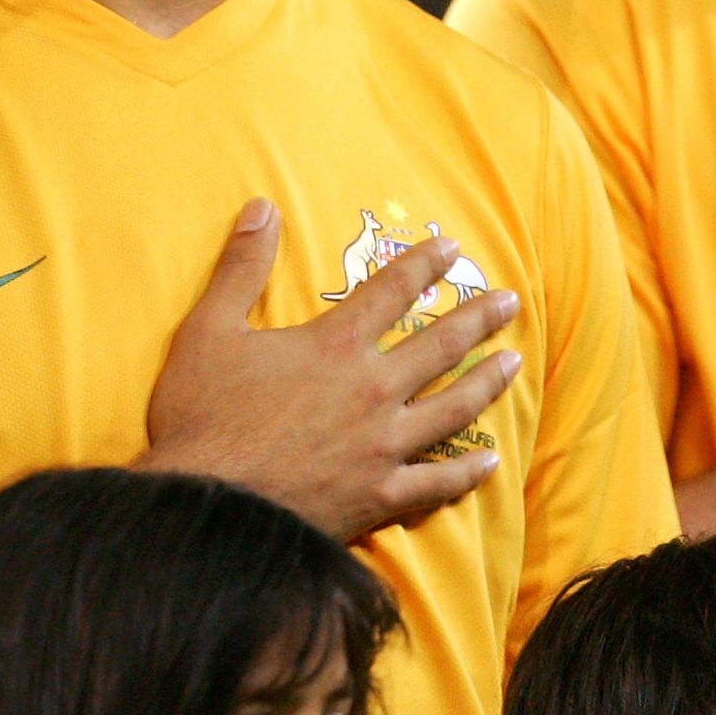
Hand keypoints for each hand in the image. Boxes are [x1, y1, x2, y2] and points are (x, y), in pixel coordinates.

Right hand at [140, 199, 522, 544]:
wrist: (205, 507)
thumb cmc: (201, 418)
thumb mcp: (207, 330)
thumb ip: (241, 267)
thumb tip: (262, 207)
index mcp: (335, 346)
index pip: (392, 291)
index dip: (424, 264)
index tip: (451, 247)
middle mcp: (372, 390)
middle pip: (439, 346)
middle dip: (478, 318)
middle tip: (508, 300)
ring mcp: (383, 446)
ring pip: (452, 408)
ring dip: (486, 382)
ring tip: (513, 362)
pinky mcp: (381, 495)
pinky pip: (437, 483)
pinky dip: (466, 473)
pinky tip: (490, 462)